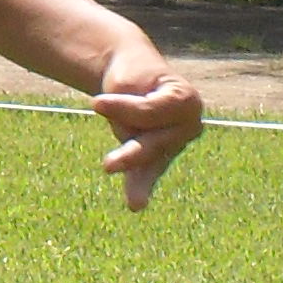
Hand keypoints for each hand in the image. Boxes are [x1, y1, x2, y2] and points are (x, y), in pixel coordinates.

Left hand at [91, 61, 202, 208]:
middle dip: (130, 153)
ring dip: (136, 178)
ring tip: (134, 203)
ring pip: (149, 161)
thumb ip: (126, 110)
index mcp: (187, 100)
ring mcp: (175, 146)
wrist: (137, 78)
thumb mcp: (127, 83)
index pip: (153, 111)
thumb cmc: (133, 77)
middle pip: (155, 142)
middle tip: (107, 167)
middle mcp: (188, 126)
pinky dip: (140, 187)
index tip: (94, 103)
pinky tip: (136, 205)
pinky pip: (146, 173)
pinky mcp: (157, 160)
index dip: (124, 109)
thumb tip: (124, 143)